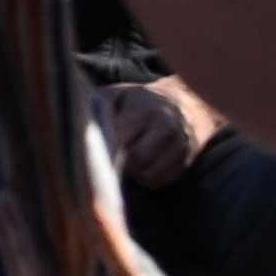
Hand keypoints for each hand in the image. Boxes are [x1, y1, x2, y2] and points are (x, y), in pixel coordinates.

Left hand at [99, 70, 219, 192]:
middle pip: (137, 159)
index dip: (107, 148)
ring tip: (126, 161)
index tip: (97, 151)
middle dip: (121, 162)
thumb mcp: (117, 95)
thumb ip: (101, 109)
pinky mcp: (186, 160)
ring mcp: (180, 144)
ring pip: (149, 174)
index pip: (122, 137)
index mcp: (145, 108)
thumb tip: (89, 134)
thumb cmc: (138, 101)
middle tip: (112, 157)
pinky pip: (160, 181)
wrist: (180, 103)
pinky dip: (147, 179)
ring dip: (133, 173)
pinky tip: (141, 166)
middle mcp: (167, 126)